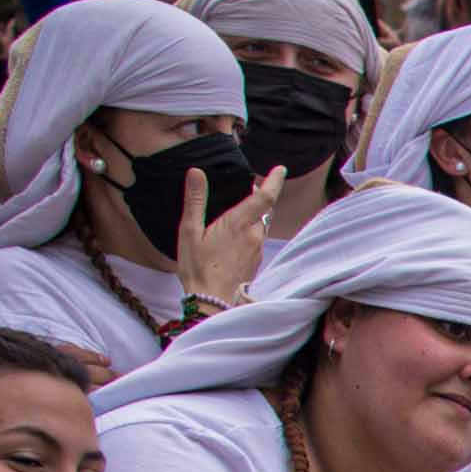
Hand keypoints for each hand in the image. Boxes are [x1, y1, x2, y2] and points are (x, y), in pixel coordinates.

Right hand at [169, 165, 270, 313]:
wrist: (211, 302)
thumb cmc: (197, 267)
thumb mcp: (189, 231)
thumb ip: (195, 200)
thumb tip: (196, 173)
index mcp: (239, 224)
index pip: (264, 197)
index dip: (274, 180)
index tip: (280, 169)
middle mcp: (254, 235)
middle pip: (263, 210)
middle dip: (255, 198)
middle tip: (241, 191)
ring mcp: (257, 250)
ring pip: (260, 225)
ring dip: (252, 217)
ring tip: (233, 216)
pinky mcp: (255, 262)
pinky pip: (256, 240)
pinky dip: (249, 232)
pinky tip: (232, 239)